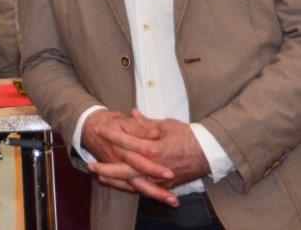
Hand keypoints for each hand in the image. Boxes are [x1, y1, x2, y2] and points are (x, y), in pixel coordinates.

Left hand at [92, 110, 210, 198]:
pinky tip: (119, 184)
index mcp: (154, 149)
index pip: (127, 142)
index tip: (99, 129)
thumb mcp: (167, 125)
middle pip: (125, 170)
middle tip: (91, 164)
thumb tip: (132, 113)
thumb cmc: (189, 136)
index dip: (112, 135)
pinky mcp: (165, 185)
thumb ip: (146, 123)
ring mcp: (159, 179)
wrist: (209, 153)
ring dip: (115, 180)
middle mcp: (154, 167)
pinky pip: (144, 188)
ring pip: (132, 183)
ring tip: (100, 175)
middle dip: (107, 167)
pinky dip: (130, 187)